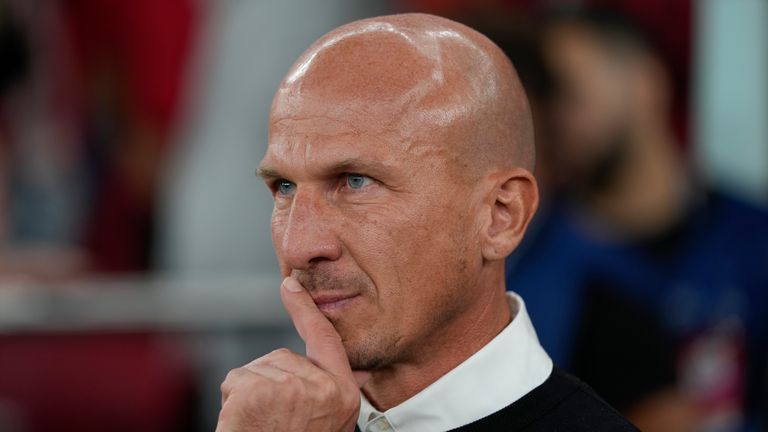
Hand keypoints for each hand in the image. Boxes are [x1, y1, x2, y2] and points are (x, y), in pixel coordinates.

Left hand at [216, 277, 369, 431]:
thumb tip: (331, 368)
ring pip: (257, 370)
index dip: (306, 310)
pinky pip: (237, 380)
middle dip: (270, 383)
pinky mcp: (257, 391)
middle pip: (282, 358)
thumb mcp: (327, 421)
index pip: (325, 340)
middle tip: (274, 423)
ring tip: (262, 427)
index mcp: (343, 394)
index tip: (290, 285)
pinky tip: (246, 424)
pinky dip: (234, 401)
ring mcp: (289, 387)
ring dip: (251, 395)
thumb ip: (326, 389)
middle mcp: (321, 387)